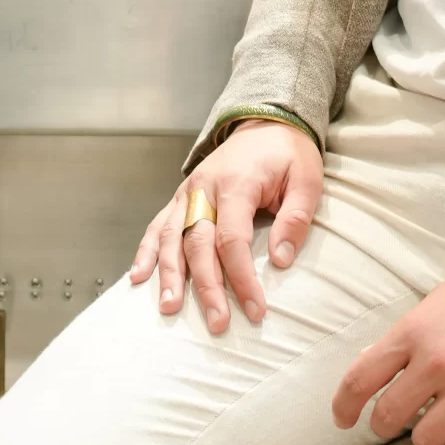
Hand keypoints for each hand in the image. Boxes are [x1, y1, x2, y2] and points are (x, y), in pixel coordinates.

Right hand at [129, 119, 324, 332]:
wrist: (264, 122)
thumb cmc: (288, 154)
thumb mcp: (306, 179)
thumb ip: (296, 218)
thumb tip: (279, 260)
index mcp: (236, 184)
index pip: (233, 239)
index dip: (242, 277)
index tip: (256, 310)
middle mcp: (203, 188)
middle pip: (198, 244)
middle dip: (206, 287)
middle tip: (217, 323)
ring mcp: (187, 193)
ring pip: (171, 237)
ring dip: (169, 275)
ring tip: (169, 308)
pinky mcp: (180, 197)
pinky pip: (158, 226)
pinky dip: (146, 251)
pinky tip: (138, 276)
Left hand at [331, 237, 444, 444]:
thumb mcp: (440, 300)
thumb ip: (408, 335)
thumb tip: (373, 362)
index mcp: (415, 330)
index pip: (361, 379)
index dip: (344, 406)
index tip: (343, 420)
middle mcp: (437, 361)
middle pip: (387, 417)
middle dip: (385, 424)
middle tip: (397, 421)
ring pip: (425, 440)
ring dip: (428, 435)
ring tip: (441, 420)